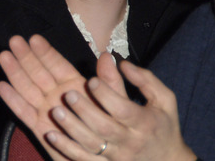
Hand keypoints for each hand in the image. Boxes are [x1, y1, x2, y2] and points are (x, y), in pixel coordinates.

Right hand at [0, 35, 125, 159]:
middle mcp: (56, 95)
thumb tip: (107, 56)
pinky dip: (13, 100)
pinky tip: (2, 86)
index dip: (46, 52)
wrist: (99, 157)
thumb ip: (109, 82)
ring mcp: (45, 109)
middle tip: (14, 41)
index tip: (34, 39)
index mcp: (74, 86)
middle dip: (26, 57)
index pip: (57, 65)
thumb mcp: (115, 103)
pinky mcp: (38, 127)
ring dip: (15, 73)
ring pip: (27, 88)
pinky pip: (24, 112)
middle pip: (38, 73)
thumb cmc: (109, 129)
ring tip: (4, 56)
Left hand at [44, 61, 195, 160]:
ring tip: (56, 111)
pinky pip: (83, 159)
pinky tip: (50, 135)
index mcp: (144, 123)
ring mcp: (117, 156)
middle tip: (68, 94)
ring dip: (71, 129)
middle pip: (104, 127)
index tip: (90, 80)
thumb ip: (145, 79)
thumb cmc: (162, 125)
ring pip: (91, 145)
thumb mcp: (164, 100)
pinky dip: (66, 149)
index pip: (123, 109)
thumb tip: (122, 63)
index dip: (106, 95)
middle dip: (85, 110)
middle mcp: (130, 141)